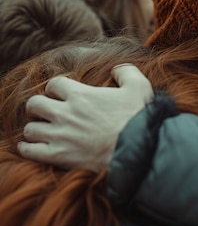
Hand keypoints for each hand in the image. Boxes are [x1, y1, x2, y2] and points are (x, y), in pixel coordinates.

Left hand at [18, 64, 152, 171]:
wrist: (138, 149)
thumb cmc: (138, 118)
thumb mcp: (139, 87)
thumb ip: (127, 72)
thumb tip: (117, 68)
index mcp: (81, 95)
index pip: (54, 84)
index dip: (57, 89)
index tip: (63, 95)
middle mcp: (65, 114)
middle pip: (34, 104)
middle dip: (40, 107)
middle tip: (49, 112)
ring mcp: (60, 136)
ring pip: (30, 129)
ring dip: (36, 129)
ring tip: (45, 132)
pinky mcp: (59, 156)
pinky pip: (29, 151)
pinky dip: (28, 149)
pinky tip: (35, 148)